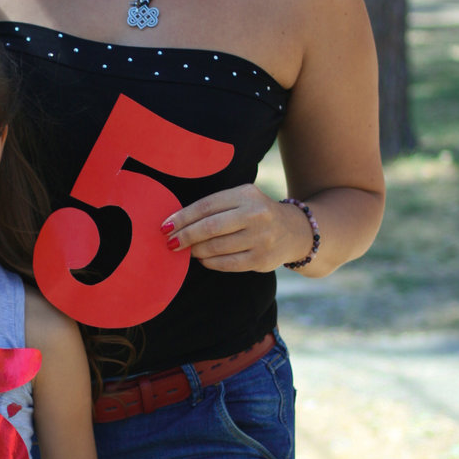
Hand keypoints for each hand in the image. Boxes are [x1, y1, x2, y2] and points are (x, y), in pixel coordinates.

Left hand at [162, 183, 312, 272]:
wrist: (293, 231)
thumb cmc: (255, 213)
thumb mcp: (241, 199)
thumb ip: (215, 207)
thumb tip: (176, 223)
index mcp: (246, 195)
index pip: (207, 205)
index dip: (182, 217)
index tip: (165, 226)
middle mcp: (256, 214)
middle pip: (210, 227)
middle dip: (185, 236)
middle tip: (170, 242)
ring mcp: (261, 238)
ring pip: (216, 247)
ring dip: (196, 250)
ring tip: (187, 250)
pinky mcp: (261, 259)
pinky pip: (227, 263)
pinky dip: (209, 262)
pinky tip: (203, 259)